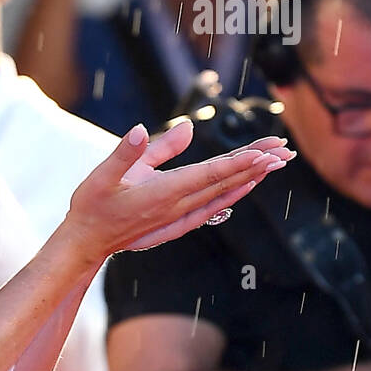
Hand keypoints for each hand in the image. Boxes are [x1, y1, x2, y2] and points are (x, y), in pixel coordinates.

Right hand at [64, 119, 293, 258]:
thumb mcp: (102, 175)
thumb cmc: (92, 206)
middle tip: (283, 147)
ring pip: (224, 194)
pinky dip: (235, 194)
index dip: (238, 162)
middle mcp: (176, 207)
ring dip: (252, 177)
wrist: (87, 242)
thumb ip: (128, 152)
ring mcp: (179, 217)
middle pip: (223, 182)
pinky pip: (214, 207)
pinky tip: (247, 186)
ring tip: (277, 162)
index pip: (208, 175)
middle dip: (256, 164)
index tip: (264, 152)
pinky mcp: (177, 223)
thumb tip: (142, 128)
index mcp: (161, 193)